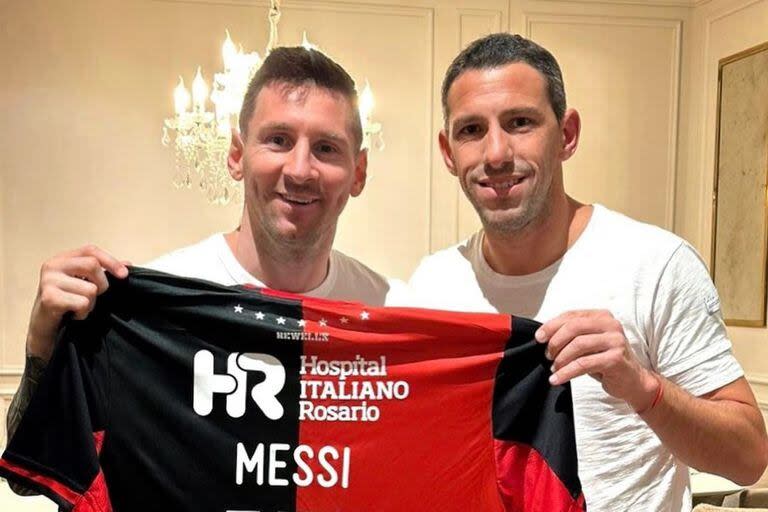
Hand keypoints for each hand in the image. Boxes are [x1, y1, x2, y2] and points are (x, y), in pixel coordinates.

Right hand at [26, 245, 128, 360]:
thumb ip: (103, 272)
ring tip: (79, 307)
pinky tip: (73, 314)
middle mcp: (53, 265)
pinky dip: (83, 313)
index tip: (124, 275)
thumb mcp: (84, 282)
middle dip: (102, 284)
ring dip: (91, 303)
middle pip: (92, 265)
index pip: (91, 251)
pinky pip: (82, 303)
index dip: (111, 261)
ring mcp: (49, 281)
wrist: (44, 326)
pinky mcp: (49, 298)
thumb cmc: (67, 302)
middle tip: (95, 296)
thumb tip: (128, 264)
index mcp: (63, 259)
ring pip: (90, 288)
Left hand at [536, 310, 659, 411]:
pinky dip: (566, 372)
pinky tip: (556, 379)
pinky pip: (583, 364)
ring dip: (560, 359)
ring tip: (553, 368)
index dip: (551, 325)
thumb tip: (543, 336)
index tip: (539, 338)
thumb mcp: (589, 343)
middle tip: (547, 355)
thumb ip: (573, 335)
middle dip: (555, 342)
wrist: (633, 381)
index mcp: (602, 316)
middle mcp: (611, 325)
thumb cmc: (605, 361)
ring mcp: (615, 341)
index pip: (571, 315)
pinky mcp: (616, 359)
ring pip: (578, 345)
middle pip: (574, 327)